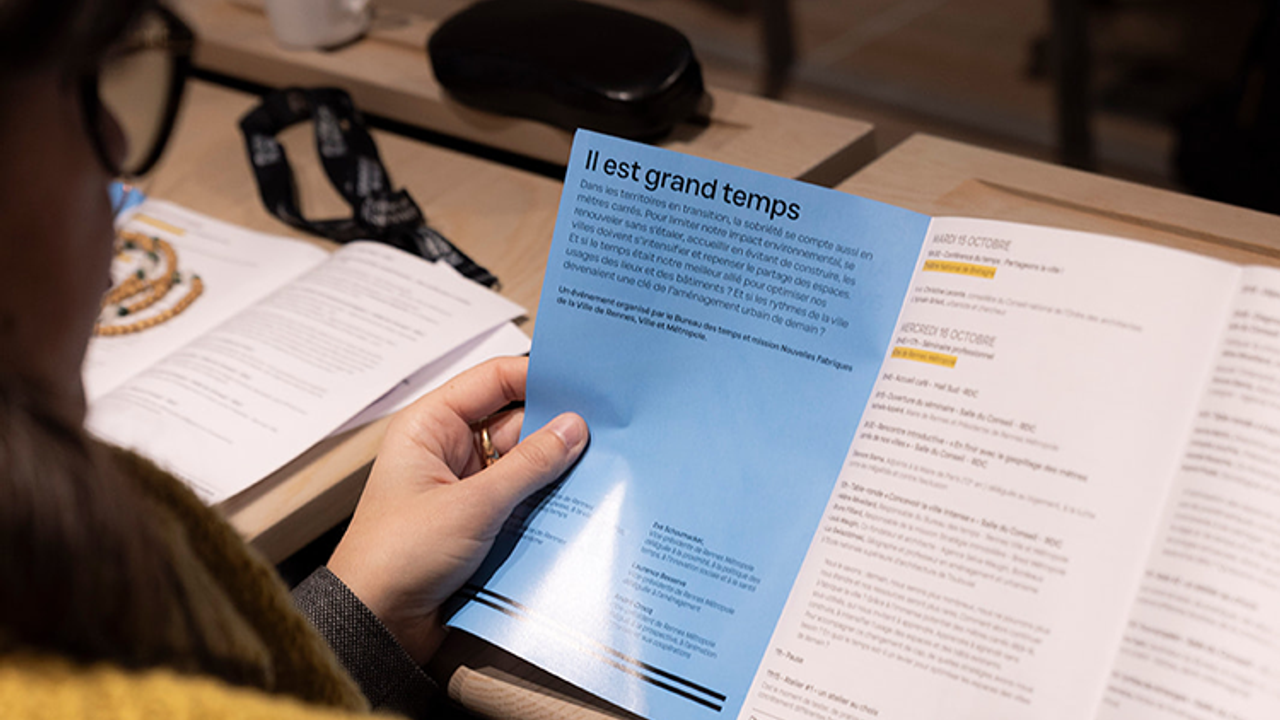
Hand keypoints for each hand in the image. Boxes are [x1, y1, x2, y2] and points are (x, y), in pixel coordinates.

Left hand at [326, 357, 587, 663]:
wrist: (375, 624)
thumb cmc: (400, 555)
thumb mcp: (472, 506)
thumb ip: (529, 465)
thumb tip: (574, 428)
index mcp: (431, 425)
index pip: (494, 380)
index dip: (539, 376)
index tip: (586, 383)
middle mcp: (449, 448)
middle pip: (516, 422)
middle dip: (557, 428)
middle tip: (609, 429)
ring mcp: (465, 485)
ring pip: (523, 462)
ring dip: (556, 468)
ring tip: (607, 464)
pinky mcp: (479, 519)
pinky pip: (522, 496)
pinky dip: (547, 499)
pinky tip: (584, 501)